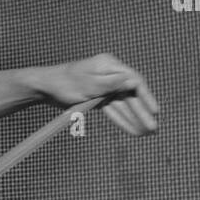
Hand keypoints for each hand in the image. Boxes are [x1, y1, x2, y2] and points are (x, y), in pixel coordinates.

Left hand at [36, 53, 158, 134]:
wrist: (44, 87)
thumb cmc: (64, 83)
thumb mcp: (89, 84)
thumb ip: (112, 84)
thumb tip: (135, 82)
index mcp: (109, 65)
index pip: (135, 81)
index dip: (147, 97)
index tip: (155, 111)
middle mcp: (109, 74)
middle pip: (130, 95)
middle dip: (142, 113)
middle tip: (154, 129)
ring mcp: (104, 86)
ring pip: (123, 105)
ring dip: (134, 119)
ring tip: (146, 134)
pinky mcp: (98, 97)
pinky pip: (113, 109)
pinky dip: (121, 120)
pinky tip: (132, 131)